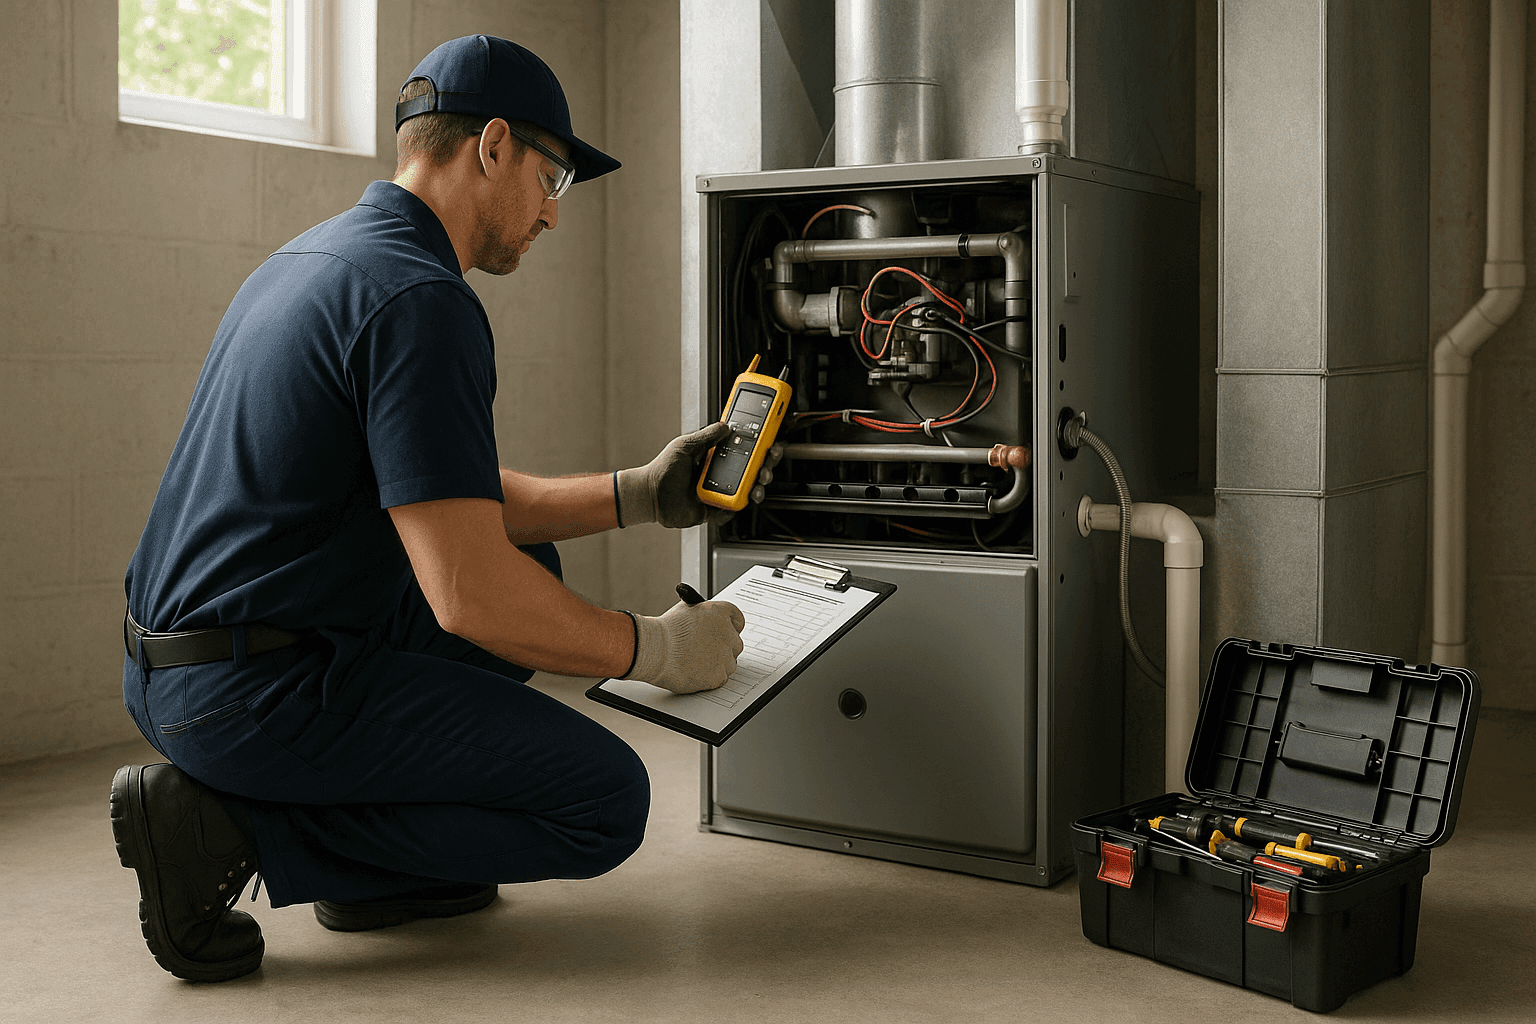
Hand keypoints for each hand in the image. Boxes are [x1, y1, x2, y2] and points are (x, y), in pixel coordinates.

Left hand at [616, 426, 782, 528]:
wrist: (649, 494)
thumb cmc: (662, 470)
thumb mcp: (685, 445)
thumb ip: (706, 436)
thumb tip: (724, 425)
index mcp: (714, 459)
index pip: (743, 451)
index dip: (759, 448)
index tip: (770, 441)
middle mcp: (718, 476)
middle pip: (750, 472)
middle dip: (764, 467)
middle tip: (768, 462)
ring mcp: (717, 493)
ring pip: (745, 492)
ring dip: (756, 487)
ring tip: (757, 484)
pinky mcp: (712, 510)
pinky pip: (730, 510)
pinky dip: (736, 506)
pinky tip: (740, 499)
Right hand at [629, 600, 745, 692]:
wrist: (655, 649)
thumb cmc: (665, 630)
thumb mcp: (686, 610)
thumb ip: (703, 614)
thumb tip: (708, 620)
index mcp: (720, 613)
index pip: (738, 620)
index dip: (732, 627)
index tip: (727, 633)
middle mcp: (727, 633)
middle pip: (736, 644)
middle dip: (724, 648)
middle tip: (709, 652)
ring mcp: (724, 656)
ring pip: (729, 663)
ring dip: (718, 664)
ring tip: (697, 662)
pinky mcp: (718, 675)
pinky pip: (721, 678)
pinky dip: (710, 678)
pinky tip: (695, 671)